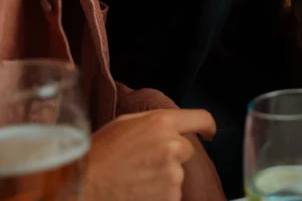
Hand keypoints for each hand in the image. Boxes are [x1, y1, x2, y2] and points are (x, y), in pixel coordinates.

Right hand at [84, 109, 216, 200]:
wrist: (82, 188)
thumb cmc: (98, 155)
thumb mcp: (124, 123)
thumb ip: (153, 120)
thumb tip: (171, 123)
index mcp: (162, 123)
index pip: (202, 118)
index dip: (208, 126)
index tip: (208, 132)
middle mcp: (172, 146)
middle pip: (186, 149)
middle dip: (172, 155)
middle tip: (143, 162)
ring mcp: (173, 174)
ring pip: (177, 173)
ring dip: (162, 176)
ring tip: (135, 178)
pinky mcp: (170, 196)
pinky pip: (171, 193)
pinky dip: (158, 194)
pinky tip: (137, 190)